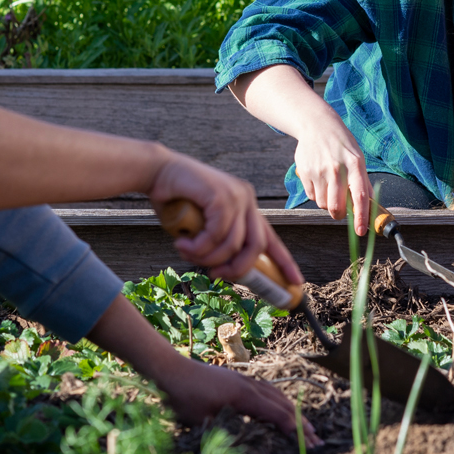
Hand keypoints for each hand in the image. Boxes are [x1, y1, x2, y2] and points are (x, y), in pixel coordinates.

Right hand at [148, 152, 302, 285]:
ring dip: (208, 258)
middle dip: (237, 269)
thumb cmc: (176, 201)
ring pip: (234, 244)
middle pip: (257, 246)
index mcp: (246, 207)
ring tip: (187, 253)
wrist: (157, 172)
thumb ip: (217, 243)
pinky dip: (199, 247)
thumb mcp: (203, 226)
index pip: (271, 238)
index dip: (284, 262)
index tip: (296, 281)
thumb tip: (223, 271)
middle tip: (215, 275)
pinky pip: (217, 234)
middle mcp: (246, 199)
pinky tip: (183, 244)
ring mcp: (236, 195)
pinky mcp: (222, 195)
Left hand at [163, 357, 321, 446]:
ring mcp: (245, 381)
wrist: (171, 370)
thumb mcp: (202, 421)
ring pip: (277, 396)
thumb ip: (225, 432)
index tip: (308, 443)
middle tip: (317, 439)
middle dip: (301, 423)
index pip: (276, 413)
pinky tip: (281, 410)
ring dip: (293, 412)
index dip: (293, 429)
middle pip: (282, 404)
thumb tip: (243, 446)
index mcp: (244, 395)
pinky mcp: (239, 380)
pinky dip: (280, 403)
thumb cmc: (183, 397)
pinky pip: (268, 391)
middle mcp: (250, 385)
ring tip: (306, 427)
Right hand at [293, 110, 372, 234]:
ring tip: (330, 186)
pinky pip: (312, 196)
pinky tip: (319, 179)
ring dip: (327, 202)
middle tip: (341, 211)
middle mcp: (337, 168)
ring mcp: (319, 170)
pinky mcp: (305, 172)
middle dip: (339, 215)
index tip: (361, 231)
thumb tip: (369, 206)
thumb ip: (362, 181)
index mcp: (355, 164)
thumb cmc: (342, 144)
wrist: (317, 125)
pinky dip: (317, 194)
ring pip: (323, 204)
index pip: (360, 196)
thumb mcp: (358, 157)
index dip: (361, 217)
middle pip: (336, 207)